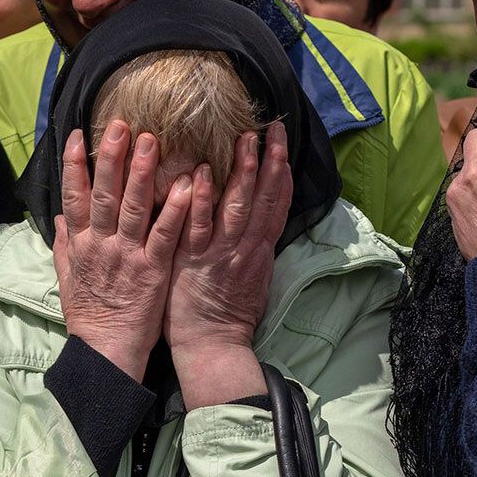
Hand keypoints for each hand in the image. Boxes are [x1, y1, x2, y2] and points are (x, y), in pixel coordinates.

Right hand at [54, 120, 192, 379]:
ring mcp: (128, 256)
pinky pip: (165, 235)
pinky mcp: (153, 270)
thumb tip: (59, 217)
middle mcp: (102, 245)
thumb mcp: (67, 280)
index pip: (74, 197)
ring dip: (142, 173)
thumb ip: (64, 245)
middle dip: (111, 157)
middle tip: (121, 124)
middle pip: (105, 193)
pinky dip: (175, 209)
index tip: (78, 135)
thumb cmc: (89, 317)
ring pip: (134, 207)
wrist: (106, 353)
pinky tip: (187, 185)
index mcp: (81, 245)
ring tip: (150, 141)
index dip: (74, 165)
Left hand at [166, 122, 292, 408]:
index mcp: (259, 251)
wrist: (212, 348)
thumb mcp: (251, 278)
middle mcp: (245, 249)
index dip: (281, 172)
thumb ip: (254, 248)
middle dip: (270, 161)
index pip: (276, 204)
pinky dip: (203, 200)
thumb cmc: (226, 316)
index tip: (282, 141)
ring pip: (237, 208)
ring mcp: (221, 255)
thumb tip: (260, 222)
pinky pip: (198, 228)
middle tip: (273, 129)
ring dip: (242, 173)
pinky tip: (202, 174)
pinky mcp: (194, 263)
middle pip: (264, 199)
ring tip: (246, 140)